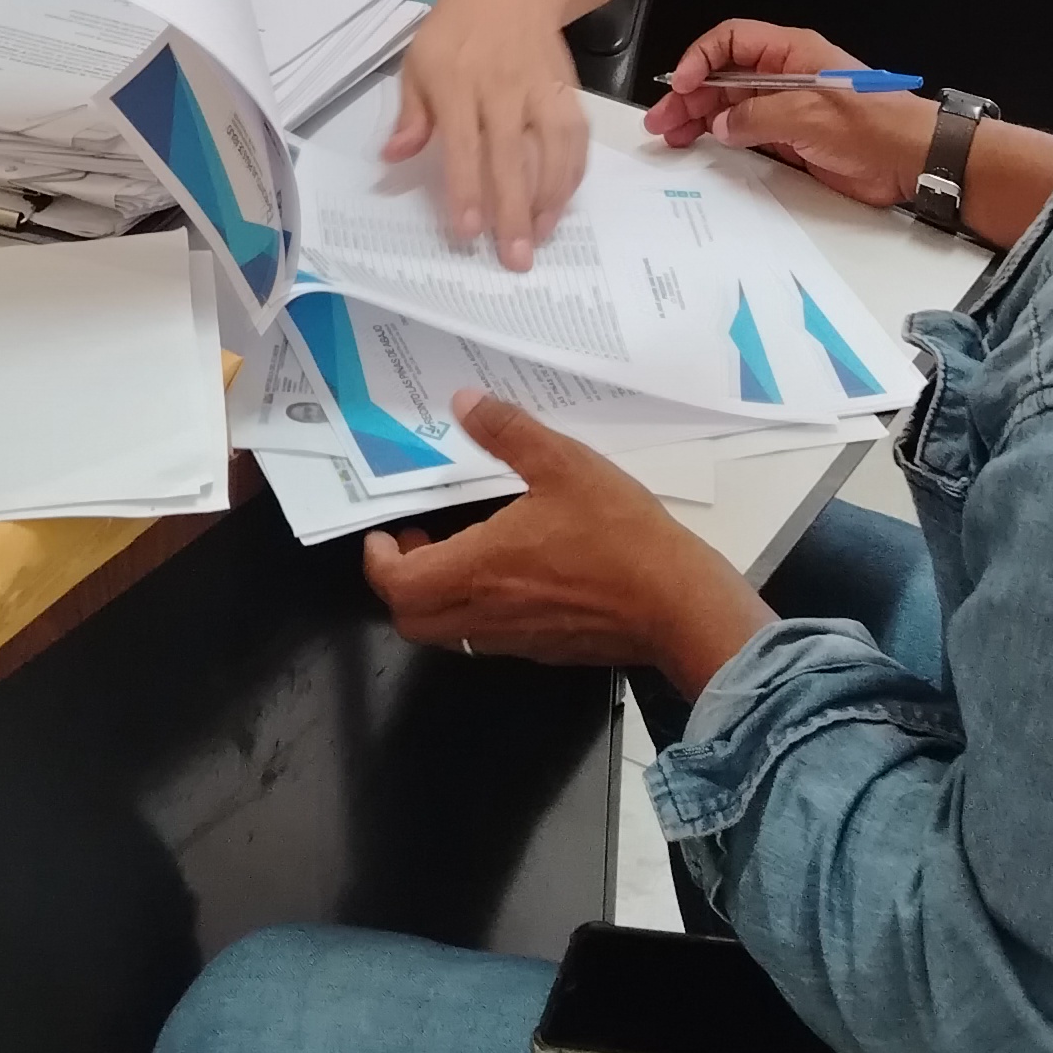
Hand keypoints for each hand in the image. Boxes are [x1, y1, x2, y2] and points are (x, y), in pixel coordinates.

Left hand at [361, 393, 769, 693]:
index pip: (398, 584)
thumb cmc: (616, 534)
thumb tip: (464, 403)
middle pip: (412, 619)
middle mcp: (486, 613)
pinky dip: (478, 611)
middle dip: (401, 583)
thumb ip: (508, 431)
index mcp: (479, 568)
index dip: (379, 560)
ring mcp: (515, 638)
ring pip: (449, 633)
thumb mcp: (563, 463)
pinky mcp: (545, 649)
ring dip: (438, 598)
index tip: (387, 533)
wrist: (674, 601)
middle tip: (418, 542)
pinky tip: (512, 576)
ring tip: (463, 554)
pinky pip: (489, 638)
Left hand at [389, 0, 589, 270]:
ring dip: (550, 198)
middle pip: (511, 156)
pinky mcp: (568, 89)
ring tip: (542, 236)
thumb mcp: (419, 61)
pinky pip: (577, 136)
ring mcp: (541, 89)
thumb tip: (394, 157)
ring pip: (553, 149)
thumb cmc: (457, 32)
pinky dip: (573, 172)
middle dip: (514, 211)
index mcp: (457, 82)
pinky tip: (563, 202)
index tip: (468, 232)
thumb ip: (411, 114)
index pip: (463, 144)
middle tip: (516, 258)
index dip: (467, 190)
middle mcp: (502, 88)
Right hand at [648, 18, 928, 212]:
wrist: (911, 160)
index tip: (680, 84)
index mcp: (790, 52)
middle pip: (722, 76)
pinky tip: (701, 148)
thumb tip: (723, 123)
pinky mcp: (789, 138)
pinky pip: (745, 133)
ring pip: (728, 106)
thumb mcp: (808, 115)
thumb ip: (758, 116)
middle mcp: (782, 75)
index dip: (700, 58)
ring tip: (670, 136)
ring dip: (698, 119)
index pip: (731, 41)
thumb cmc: (874, 125)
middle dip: (688, 94)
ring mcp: (784, 107)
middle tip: (661, 119)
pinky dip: (720, 140)